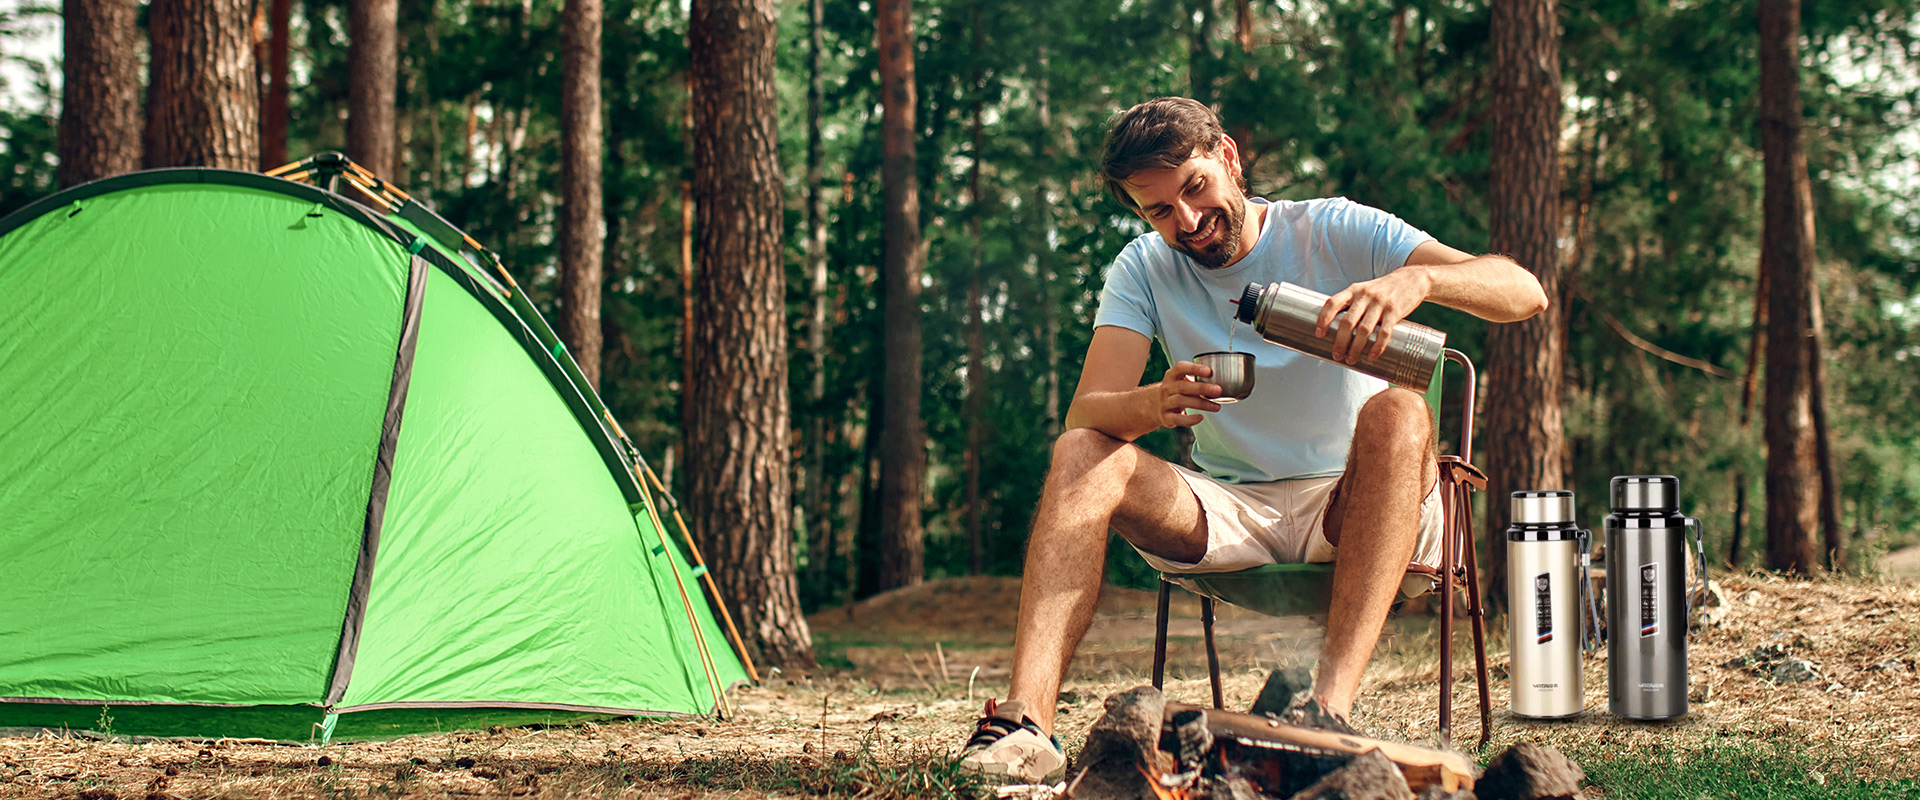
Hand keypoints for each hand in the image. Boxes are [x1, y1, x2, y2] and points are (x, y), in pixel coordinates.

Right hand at [1155, 361, 1221, 426]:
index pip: (1180, 368)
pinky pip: (1178, 419)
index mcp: (1171, 376)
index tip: (1209, 371)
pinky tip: (1201, 417)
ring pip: (1182, 401)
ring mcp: (1165, 403)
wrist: (1156, 406)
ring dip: (1201, 404)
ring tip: (1216, 406)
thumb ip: (1197, 379)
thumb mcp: (1181, 381)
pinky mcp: (1166, 417)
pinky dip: (1190, 419)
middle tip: (1218, 390)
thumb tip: (1223, 380)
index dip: (1194, 368)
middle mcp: (1166, 388)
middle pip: (1183, 386)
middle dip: (1202, 388)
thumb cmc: (1177, 391)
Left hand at [1314, 268, 1431, 363]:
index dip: (1323, 319)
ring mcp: (1380, 303)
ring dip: (1356, 348)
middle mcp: (1365, 296)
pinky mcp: (1395, 311)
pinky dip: (1377, 347)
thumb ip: (1351, 304)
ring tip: (1351, 359)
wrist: (1412, 279)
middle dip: (1340, 342)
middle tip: (1336, 355)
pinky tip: (1372, 356)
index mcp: (1354, 290)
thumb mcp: (1364, 290)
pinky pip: (1384, 332)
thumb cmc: (1383, 289)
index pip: (1332, 303)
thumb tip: (1333, 327)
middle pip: (1347, 322)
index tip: (1319, 334)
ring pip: (1364, 330)